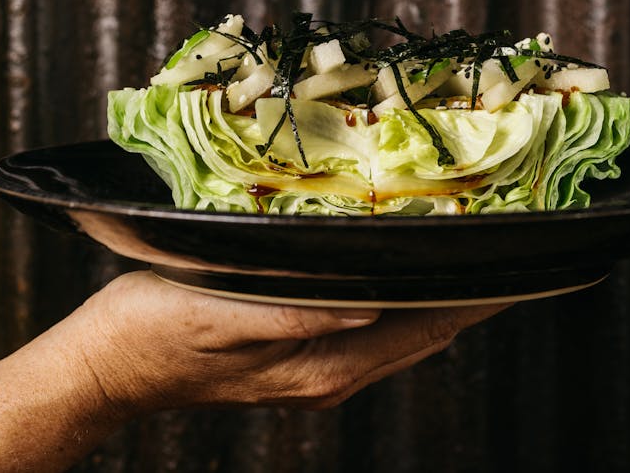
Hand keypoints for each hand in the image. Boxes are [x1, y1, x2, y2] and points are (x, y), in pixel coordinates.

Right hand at [70, 270, 508, 414]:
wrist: (110, 366)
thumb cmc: (153, 331)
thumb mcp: (219, 313)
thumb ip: (295, 315)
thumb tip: (369, 305)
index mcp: (320, 365)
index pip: (420, 331)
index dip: (472, 302)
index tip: (519, 272)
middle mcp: (330, 375)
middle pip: (423, 336)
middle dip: (469, 301)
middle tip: (512, 255)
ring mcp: (318, 372)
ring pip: (404, 338)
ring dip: (442, 304)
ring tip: (475, 264)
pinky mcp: (302, 360)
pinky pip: (376, 337)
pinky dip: (407, 309)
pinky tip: (411, 283)